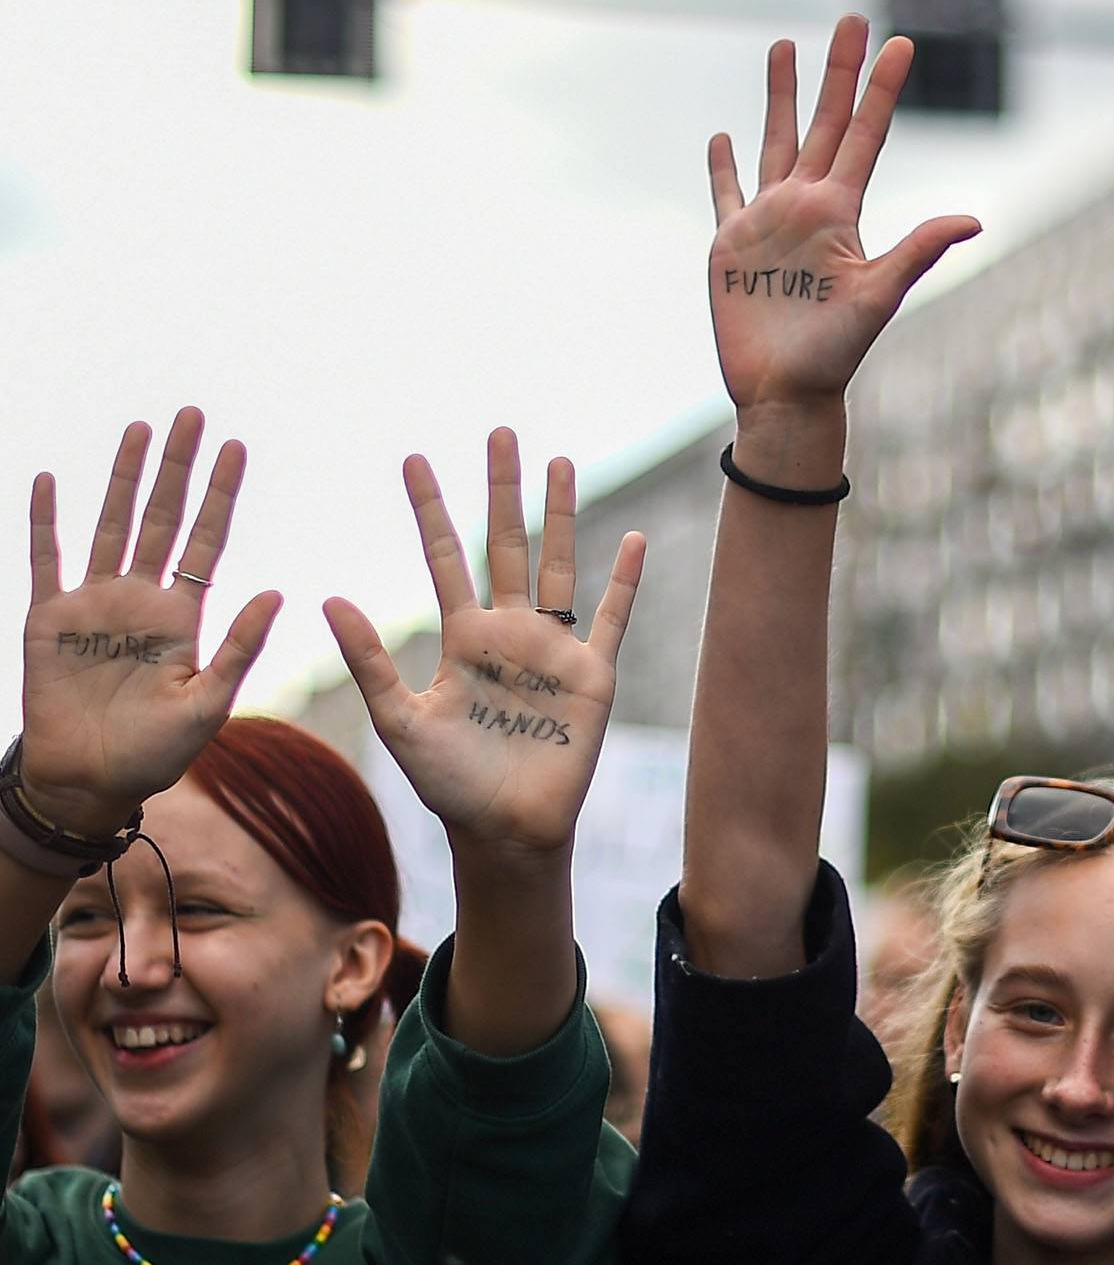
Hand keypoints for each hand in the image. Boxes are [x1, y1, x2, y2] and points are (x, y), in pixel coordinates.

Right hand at [21, 409, 281, 833]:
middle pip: (162, 517)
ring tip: (138, 429)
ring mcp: (93, 605)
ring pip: (110, 525)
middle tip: (193, 414)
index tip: (237, 447)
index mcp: (181, 617)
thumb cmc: (155, 755)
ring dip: (122, 477)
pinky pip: (46, 560)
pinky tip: (48, 480)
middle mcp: (140, 599)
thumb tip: (277, 592)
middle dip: (177, 467)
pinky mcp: (49, 620)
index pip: (206, 541)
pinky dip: (46, 521)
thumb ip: (239, 649)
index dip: (221, 495)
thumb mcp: (207, 705)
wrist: (91, 782)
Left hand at [325, 429, 644, 860]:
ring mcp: (552, 650)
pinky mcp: (591, 676)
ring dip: (560, 515)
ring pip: (557, 565)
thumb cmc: (449, 786)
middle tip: (498, 433)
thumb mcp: (400, 721)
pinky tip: (633, 539)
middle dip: (501, 489)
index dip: (429, 509)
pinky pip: (611, 618)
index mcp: (461, 638)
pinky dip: (624, 581)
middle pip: (504, 543)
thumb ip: (370, 661)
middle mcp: (508, 633)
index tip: (413, 459)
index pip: (443, 556)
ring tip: (559, 460)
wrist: (505, 831)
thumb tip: (328, 599)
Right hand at [708, 15, 979, 413]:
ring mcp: (768, 223)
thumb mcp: (878, 297)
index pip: (865, 137)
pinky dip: (723, 166)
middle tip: (851, 17)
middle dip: (836, 71)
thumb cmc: (835, 354)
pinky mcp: (731, 245)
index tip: (901, 43)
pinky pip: (726, 195)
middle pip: (824, 123)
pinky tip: (722, 136)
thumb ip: (917, 252)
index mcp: (841, 213)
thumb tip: (973, 221)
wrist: (785, 393)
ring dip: (781, 96)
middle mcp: (806, 208)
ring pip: (775, 142)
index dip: (881, 91)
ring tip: (783, 46)